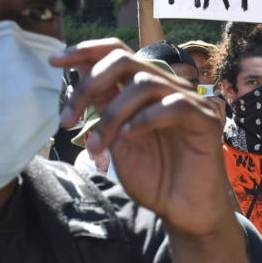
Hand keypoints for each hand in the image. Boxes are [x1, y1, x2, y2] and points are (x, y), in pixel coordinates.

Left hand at [52, 39, 230, 237]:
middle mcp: (167, 90)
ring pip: (145, 83)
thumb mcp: (116, 139)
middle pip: (126, 61)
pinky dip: (145, 119)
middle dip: (89, 85)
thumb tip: (80, 69)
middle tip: (66, 119)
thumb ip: (104, 105)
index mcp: (146, 92)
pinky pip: (175, 106)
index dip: (86, 50)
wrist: (182, 212)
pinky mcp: (206, 121)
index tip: (54, 63)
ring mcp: (190, 103)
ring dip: (112, 114)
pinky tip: (130, 137)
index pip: (118, 53)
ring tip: (99, 147)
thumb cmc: (154, 178)